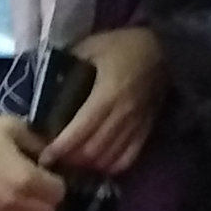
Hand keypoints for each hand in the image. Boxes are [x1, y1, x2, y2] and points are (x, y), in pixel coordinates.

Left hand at [45, 27, 168, 177]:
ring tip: (73, 161)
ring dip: (89, 165)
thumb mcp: (94, 44)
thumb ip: (70, 59)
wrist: (165, 48)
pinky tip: (99, 162)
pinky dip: (111, 166)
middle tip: (55, 158)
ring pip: (109, 158)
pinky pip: (128, 158)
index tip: (44, 156)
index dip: (60, 147)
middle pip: (93, 150)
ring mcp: (136, 125)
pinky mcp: (147, 129)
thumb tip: (46, 75)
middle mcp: (122, 115)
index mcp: (107, 94)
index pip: (80, 130)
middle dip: (71, 159)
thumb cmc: (126, 45)